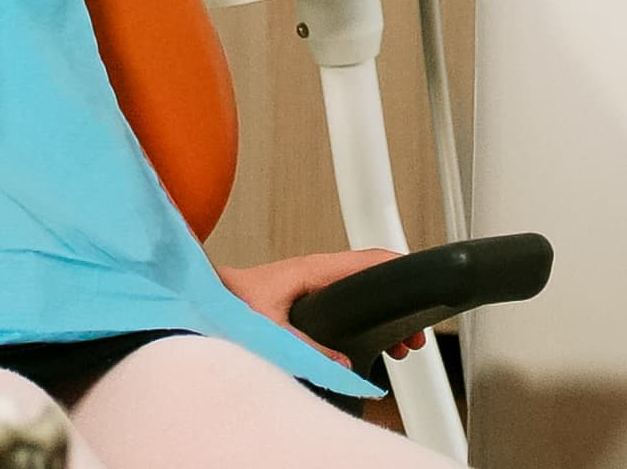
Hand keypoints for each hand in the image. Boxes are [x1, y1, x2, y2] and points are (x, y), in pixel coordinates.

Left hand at [220, 249, 424, 359]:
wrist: (202, 299)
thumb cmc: (228, 302)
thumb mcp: (271, 328)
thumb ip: (307, 347)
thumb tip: (345, 365)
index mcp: (313, 270)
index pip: (369, 261)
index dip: (400, 271)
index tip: (424, 289)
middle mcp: (316, 273)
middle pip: (372, 279)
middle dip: (400, 304)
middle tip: (416, 336)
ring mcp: (312, 284)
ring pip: (362, 292)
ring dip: (385, 315)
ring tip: (403, 344)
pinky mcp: (307, 297)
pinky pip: (348, 302)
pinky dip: (367, 319)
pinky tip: (373, 343)